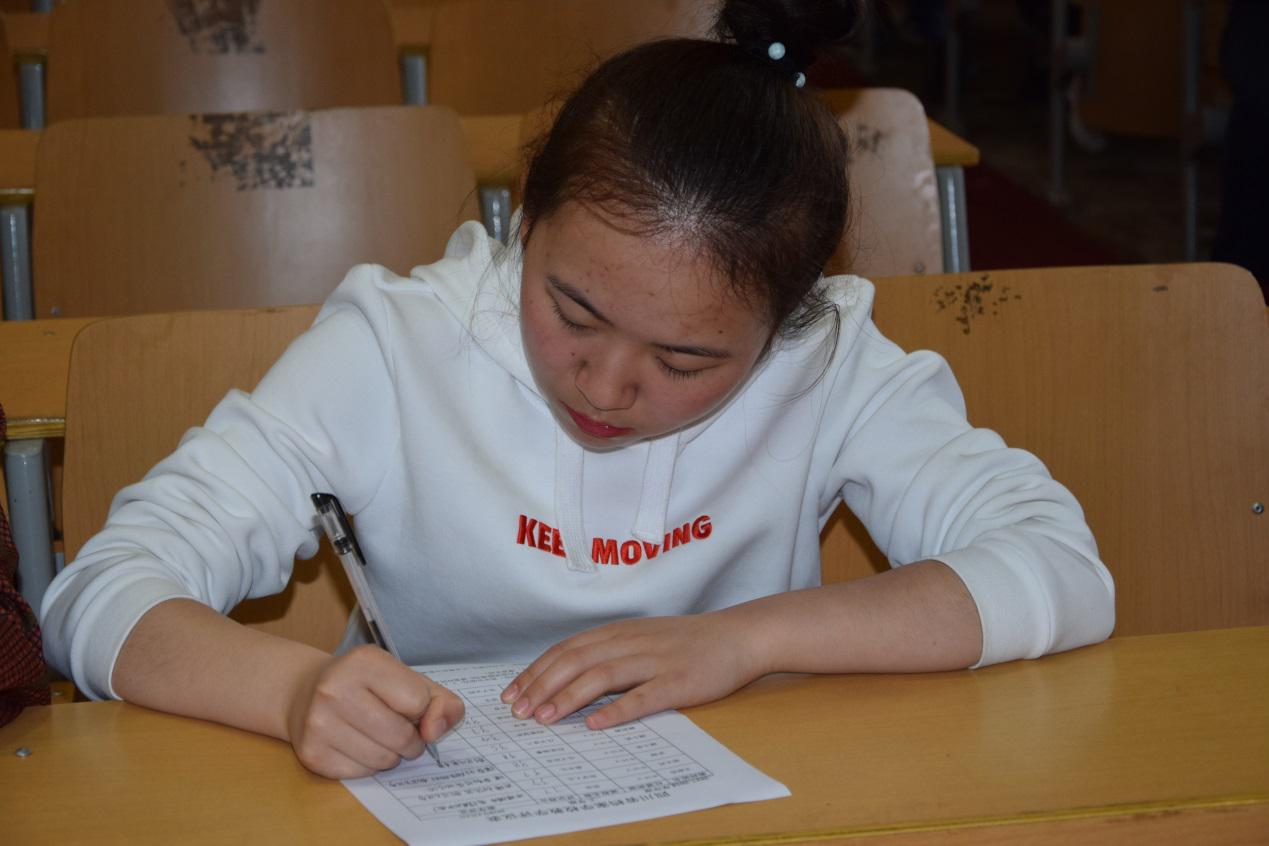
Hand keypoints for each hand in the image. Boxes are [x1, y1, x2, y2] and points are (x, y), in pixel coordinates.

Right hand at [285, 644, 464, 778]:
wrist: (305, 692)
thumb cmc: (368, 686)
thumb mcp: (408, 679)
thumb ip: (441, 702)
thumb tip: (436, 731)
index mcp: (364, 662)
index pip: (417, 701)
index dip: (421, 709)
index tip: (409, 705)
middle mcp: (335, 689)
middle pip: (401, 736)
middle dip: (411, 740)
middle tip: (401, 730)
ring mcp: (319, 722)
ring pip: (383, 760)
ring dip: (392, 755)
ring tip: (379, 737)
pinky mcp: (312, 753)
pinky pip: (361, 774)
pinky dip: (369, 766)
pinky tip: (358, 745)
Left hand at [499, 612, 765, 729]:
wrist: (737, 636)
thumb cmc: (685, 642)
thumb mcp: (641, 638)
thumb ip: (608, 652)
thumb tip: (564, 676)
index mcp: (618, 632)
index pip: (567, 650)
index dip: (537, 671)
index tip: (512, 694)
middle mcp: (631, 642)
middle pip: (577, 661)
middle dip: (543, 686)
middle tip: (519, 711)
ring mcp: (655, 661)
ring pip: (603, 676)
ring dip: (570, 697)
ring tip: (546, 718)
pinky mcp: (678, 681)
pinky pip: (643, 697)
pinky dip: (616, 710)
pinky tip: (596, 725)